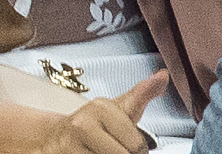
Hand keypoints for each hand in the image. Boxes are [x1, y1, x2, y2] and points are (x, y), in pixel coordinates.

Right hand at [33, 70, 167, 153]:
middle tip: (115, 148)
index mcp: (101, 108)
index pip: (137, 145)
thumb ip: (142, 94)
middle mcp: (84, 124)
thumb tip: (164, 74)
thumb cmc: (94, 125)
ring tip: (103, 151)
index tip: (127, 143)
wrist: (57, 138)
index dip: (137, 150)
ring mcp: (72, 145)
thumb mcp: (119, 108)